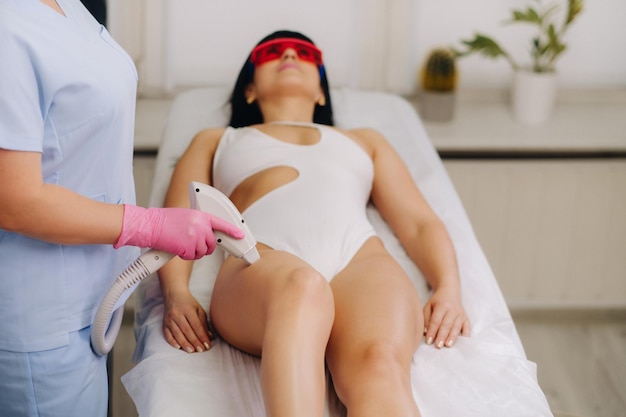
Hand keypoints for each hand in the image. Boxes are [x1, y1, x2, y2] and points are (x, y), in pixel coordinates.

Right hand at [114, 205, 244, 259]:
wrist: (150, 225)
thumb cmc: (163, 221)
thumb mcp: (185, 217)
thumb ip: (197, 223)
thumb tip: (206, 233)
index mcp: (200, 215)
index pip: (221, 223)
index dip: (232, 230)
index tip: (240, 235)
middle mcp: (200, 225)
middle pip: (212, 243)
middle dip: (205, 247)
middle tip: (192, 245)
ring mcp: (195, 236)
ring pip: (203, 252)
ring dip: (194, 252)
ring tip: (180, 244)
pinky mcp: (188, 247)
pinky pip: (193, 257)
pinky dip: (185, 256)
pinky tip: (176, 248)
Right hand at [162, 289, 212, 352]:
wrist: (173, 295)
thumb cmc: (189, 303)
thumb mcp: (199, 310)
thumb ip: (204, 323)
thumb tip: (210, 337)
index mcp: (188, 309)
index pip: (196, 325)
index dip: (202, 336)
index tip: (207, 345)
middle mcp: (177, 314)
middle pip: (187, 331)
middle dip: (195, 342)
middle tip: (201, 350)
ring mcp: (169, 319)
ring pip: (177, 334)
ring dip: (185, 344)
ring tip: (192, 351)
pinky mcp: (164, 324)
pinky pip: (168, 335)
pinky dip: (173, 342)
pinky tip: (179, 347)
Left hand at [423, 285, 470, 348]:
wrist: (450, 291)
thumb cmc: (437, 301)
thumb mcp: (429, 306)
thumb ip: (426, 319)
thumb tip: (426, 332)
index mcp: (442, 305)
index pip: (436, 320)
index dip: (432, 331)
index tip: (428, 341)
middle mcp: (452, 310)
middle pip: (447, 325)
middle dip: (442, 336)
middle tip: (438, 346)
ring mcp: (461, 314)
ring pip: (456, 327)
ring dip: (452, 337)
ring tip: (448, 345)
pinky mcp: (466, 318)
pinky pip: (467, 328)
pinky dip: (465, 335)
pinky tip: (462, 343)